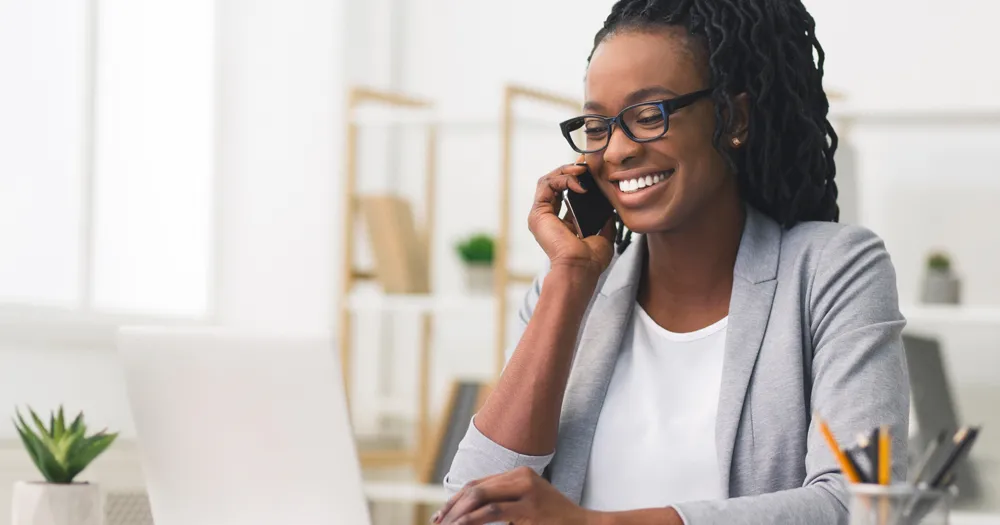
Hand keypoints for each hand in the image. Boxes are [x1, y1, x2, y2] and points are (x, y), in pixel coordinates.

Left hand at [433, 466, 598, 524]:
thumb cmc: (555, 520)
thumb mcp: (527, 505)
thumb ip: (505, 502)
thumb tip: (470, 511)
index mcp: (519, 474)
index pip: (478, 484)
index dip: (456, 499)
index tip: (442, 515)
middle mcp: (522, 477)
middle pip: (476, 488)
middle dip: (452, 507)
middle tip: (438, 523)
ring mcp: (527, 491)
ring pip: (480, 497)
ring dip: (458, 515)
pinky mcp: (529, 509)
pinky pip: (492, 512)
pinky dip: (472, 520)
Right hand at [528, 161, 614, 277]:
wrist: (580, 268)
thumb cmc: (590, 260)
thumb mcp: (603, 236)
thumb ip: (605, 222)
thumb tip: (612, 210)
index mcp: (561, 223)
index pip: (565, 193)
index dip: (577, 179)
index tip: (592, 171)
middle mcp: (548, 218)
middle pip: (555, 184)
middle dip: (571, 171)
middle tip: (587, 164)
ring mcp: (541, 215)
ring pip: (549, 181)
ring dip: (566, 171)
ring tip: (583, 170)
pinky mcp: (538, 213)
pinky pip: (547, 185)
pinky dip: (563, 179)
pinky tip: (579, 183)